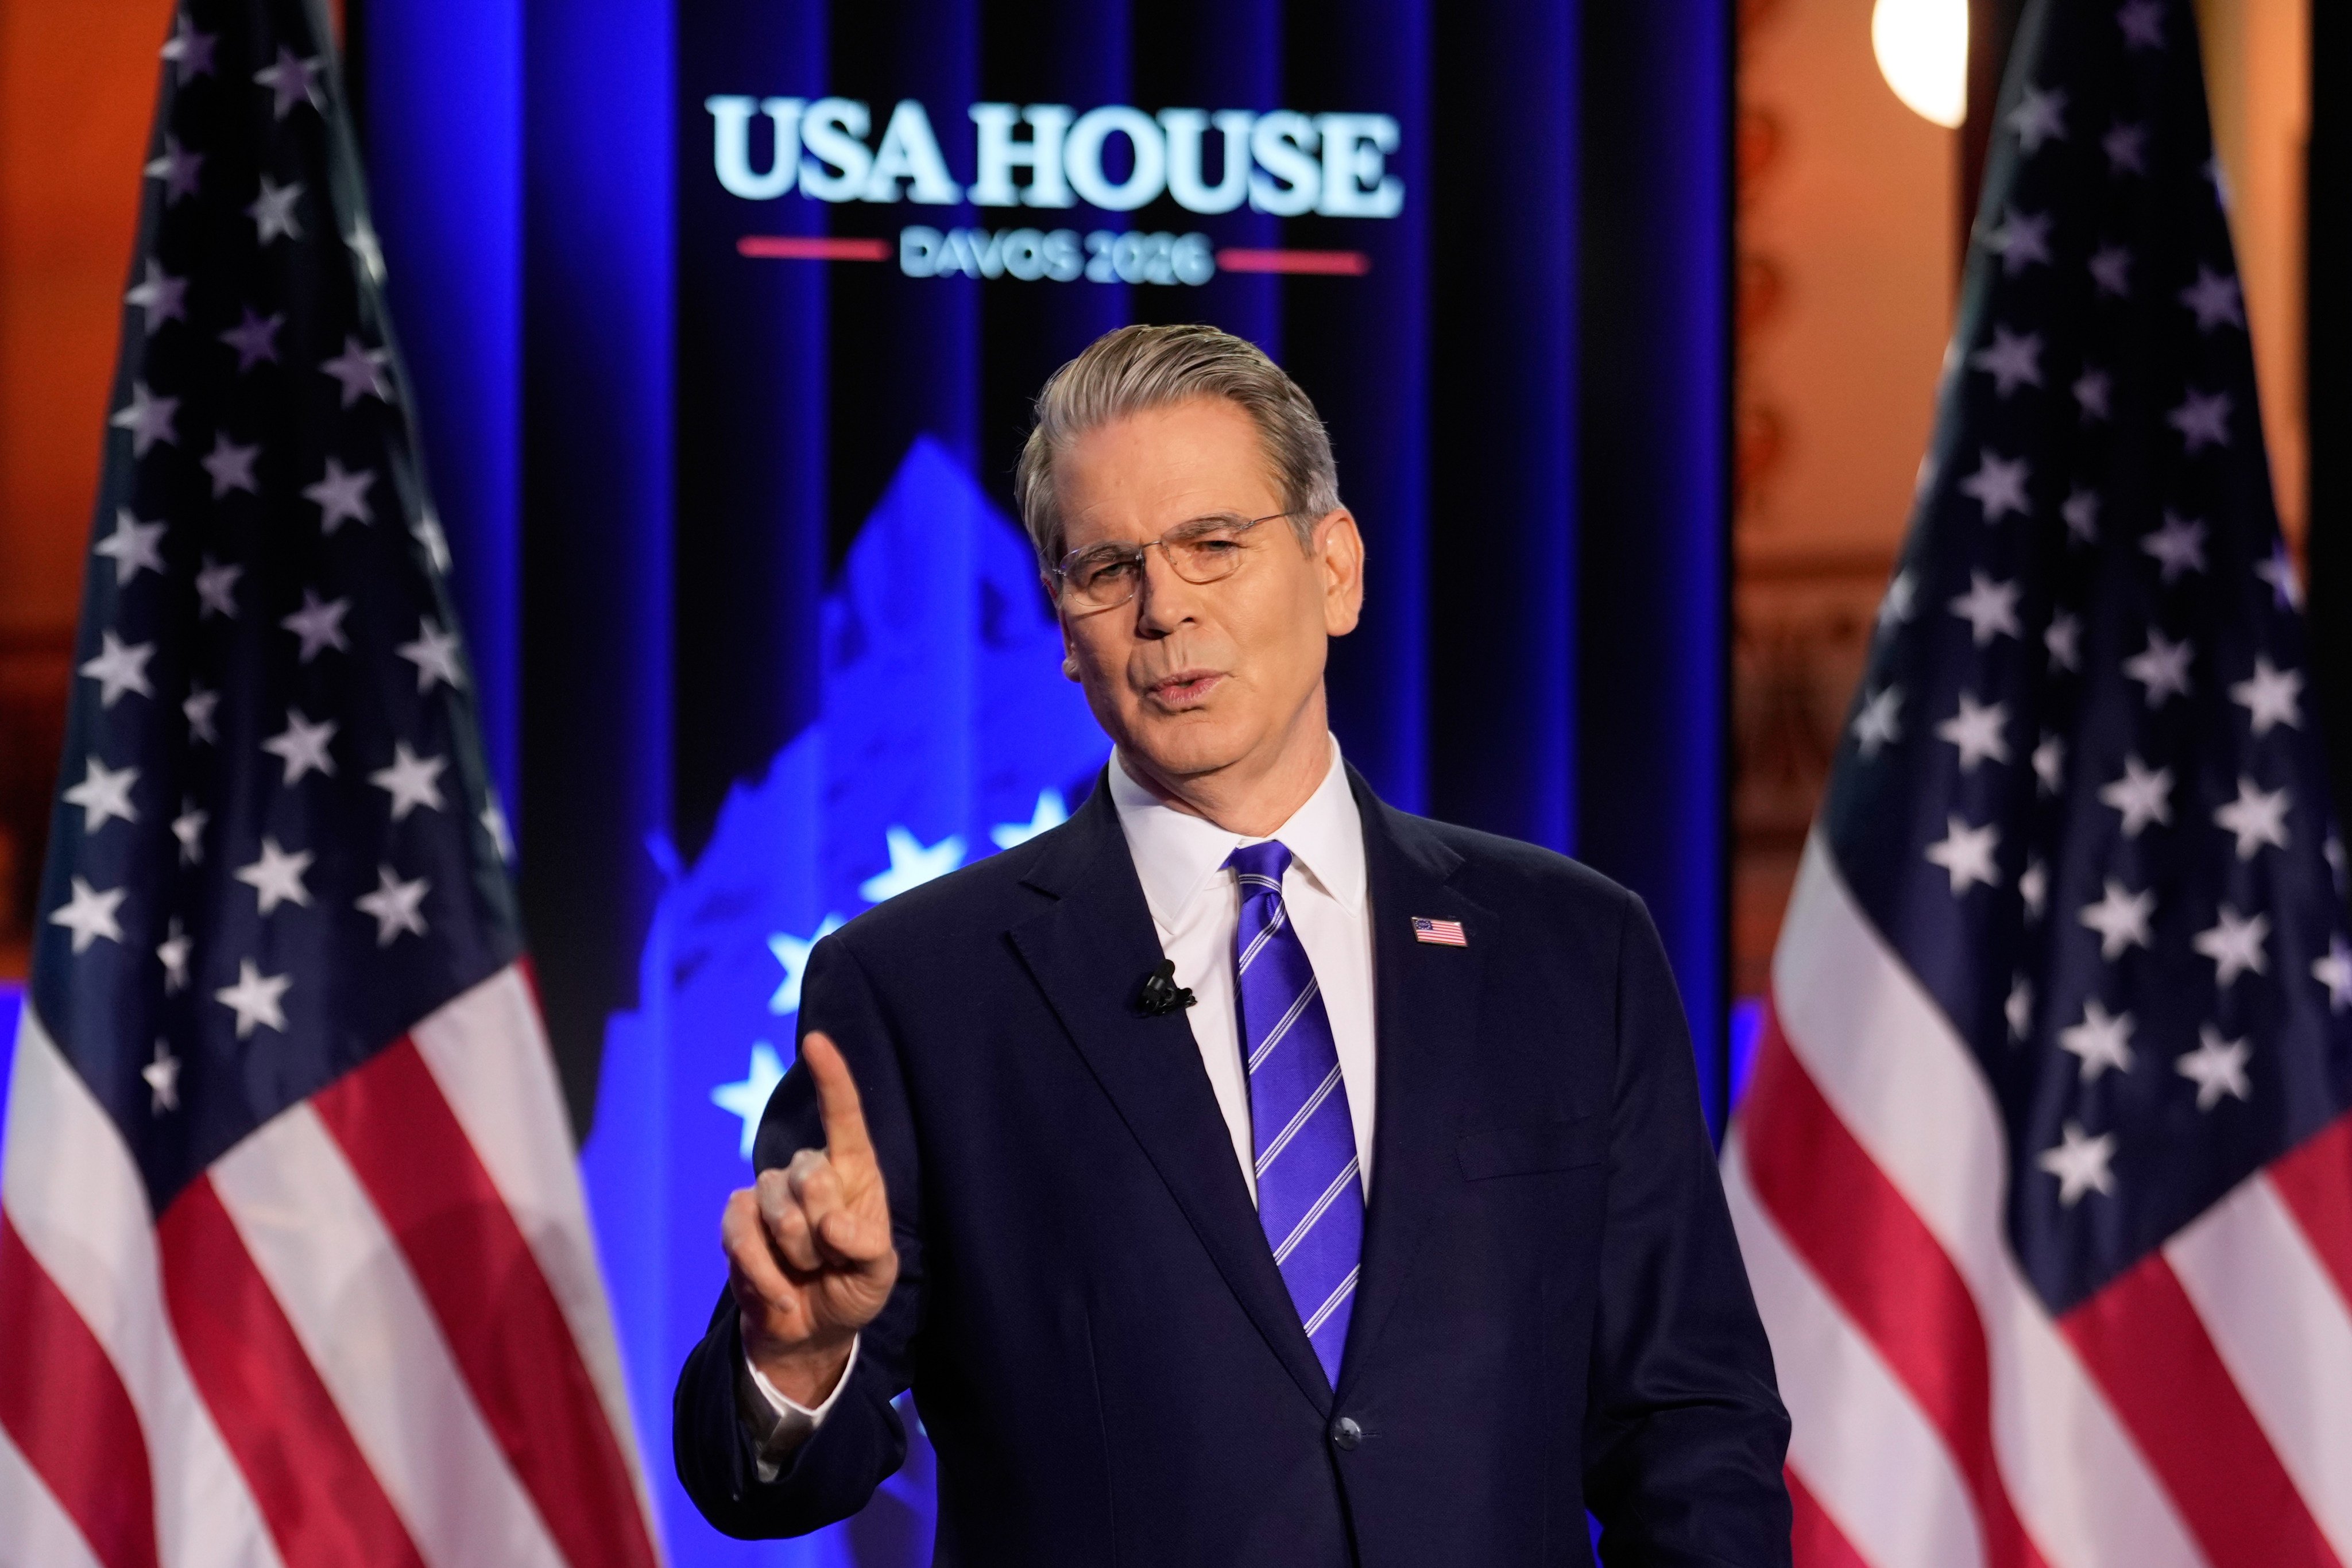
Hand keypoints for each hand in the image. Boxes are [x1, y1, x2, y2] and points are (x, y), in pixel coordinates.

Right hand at [722, 1031, 898, 1406]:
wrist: (810, 1330)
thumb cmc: (852, 1290)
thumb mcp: (878, 1274)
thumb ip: (867, 1245)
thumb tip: (832, 1224)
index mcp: (854, 1172)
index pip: (843, 1116)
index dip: (831, 1078)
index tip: (816, 1041)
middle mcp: (810, 1172)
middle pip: (811, 1175)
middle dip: (823, 1230)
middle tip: (831, 1261)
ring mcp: (769, 1194)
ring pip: (776, 1207)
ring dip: (796, 1254)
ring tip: (808, 1273)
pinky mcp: (737, 1220)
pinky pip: (741, 1234)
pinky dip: (763, 1271)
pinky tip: (782, 1293)